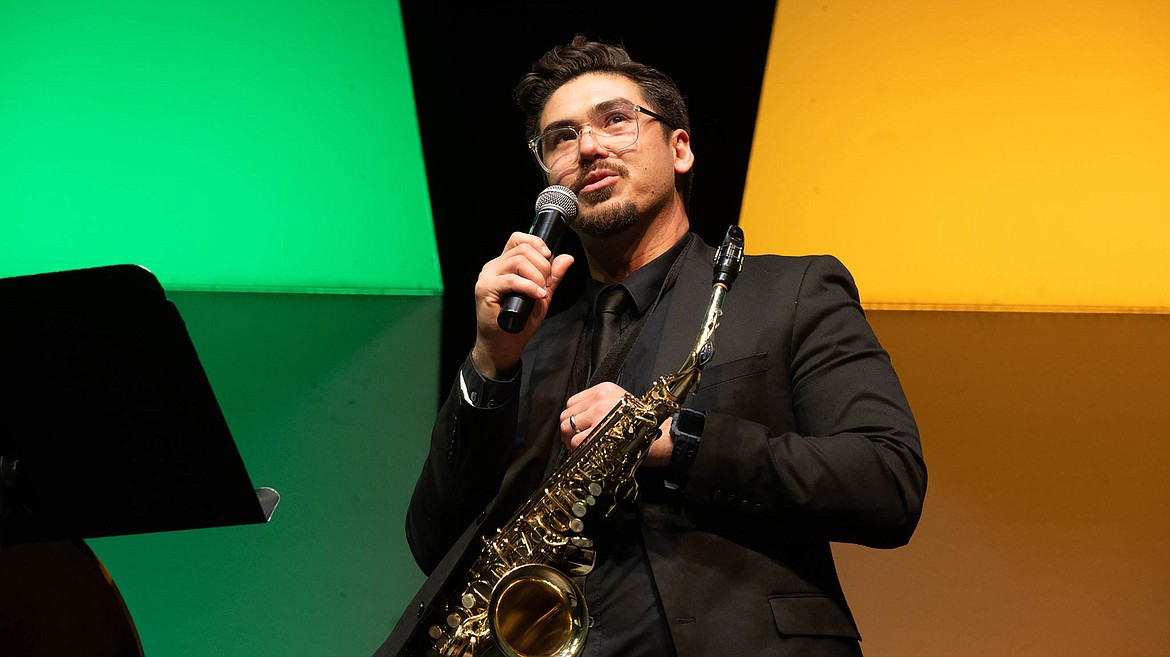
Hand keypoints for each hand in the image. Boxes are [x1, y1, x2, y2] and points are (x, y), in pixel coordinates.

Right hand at [471, 232, 573, 378]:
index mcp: (505, 264)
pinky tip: (537, 296)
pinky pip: (511, 279)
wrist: (504, 344)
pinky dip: (528, 286)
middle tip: (545, 285)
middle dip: (542, 265)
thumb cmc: (519, 323)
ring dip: (536, 277)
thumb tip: (567, 257)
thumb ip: (553, 277)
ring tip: (540, 293)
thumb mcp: (542, 296)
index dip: (536, 243)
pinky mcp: (485, 289)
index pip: (518, 239)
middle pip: (522, 249)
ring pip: (518, 261)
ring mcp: (488, 277)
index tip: (549, 256)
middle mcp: (494, 267)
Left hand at [559, 383, 673, 467]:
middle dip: (569, 430)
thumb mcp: (621, 404)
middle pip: (567, 414)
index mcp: (604, 389)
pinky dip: (578, 449)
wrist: (659, 438)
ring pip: (568, 427)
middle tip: (577, 440)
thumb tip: (578, 418)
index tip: (578, 427)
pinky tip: (588, 451)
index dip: (574, 417)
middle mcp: (600, 399)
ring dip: (571, 440)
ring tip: (581, 446)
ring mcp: (598, 415)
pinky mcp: (598, 432)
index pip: (573, 401)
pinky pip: (576, 441)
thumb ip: (599, 405)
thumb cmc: (641, 425)